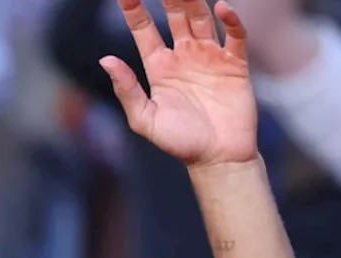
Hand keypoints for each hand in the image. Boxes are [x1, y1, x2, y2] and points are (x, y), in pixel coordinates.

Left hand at [101, 0, 256, 167]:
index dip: (135, 11)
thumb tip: (105, 60)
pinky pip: (234, 35)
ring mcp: (210, 57)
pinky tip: (222, 7)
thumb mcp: (145, 119)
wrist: (217, 158)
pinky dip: (231, 19)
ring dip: (195, 0)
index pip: (144, 30)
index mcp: (159, 67)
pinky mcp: (235, 64)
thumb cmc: (180, 143)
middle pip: (175, 15)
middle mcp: (184, 56)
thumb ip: (126, 90)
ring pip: (202, 18)